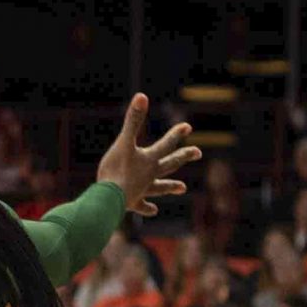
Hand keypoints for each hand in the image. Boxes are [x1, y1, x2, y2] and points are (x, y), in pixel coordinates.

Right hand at [95, 95, 198, 217]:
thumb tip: (142, 96)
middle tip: (198, 152)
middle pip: (169, 165)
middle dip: (183, 157)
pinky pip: (142, 206)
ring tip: (183, 187)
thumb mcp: (123, 143)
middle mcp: (150, 175)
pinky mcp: (132, 204)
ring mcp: (142, 190)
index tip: (188, 127)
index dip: (177, 134)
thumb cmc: (115, 170)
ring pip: (160, 187)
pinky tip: (154, 210)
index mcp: (149, 160)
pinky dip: (147, 208)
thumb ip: (133, 120)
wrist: (108, 199)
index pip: (166, 145)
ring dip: (171, 186)